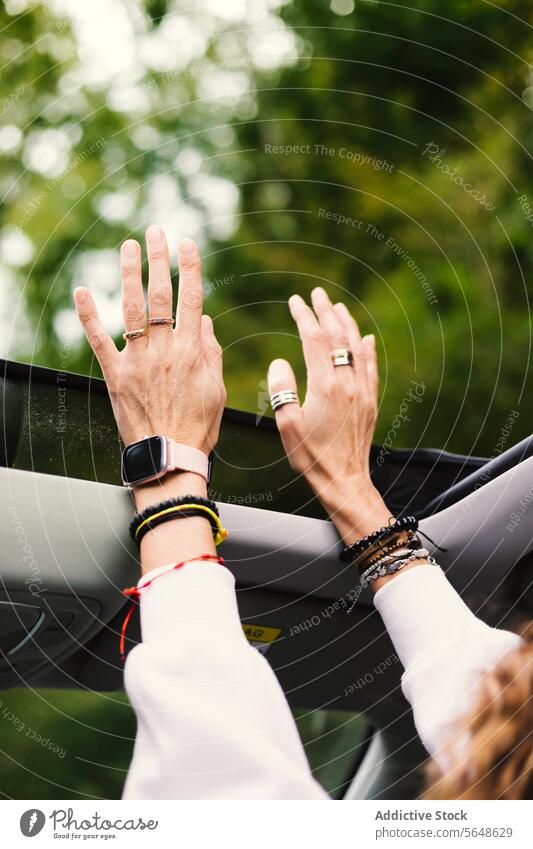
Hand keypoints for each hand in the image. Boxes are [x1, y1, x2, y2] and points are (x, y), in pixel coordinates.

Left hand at [74, 228, 225, 506]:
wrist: (169, 456)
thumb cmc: (198, 426)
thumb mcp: (215, 389)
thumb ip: (211, 352)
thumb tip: (203, 320)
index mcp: (191, 350)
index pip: (191, 298)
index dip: (190, 268)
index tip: (187, 243)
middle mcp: (164, 349)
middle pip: (161, 295)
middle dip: (158, 259)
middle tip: (155, 231)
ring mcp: (137, 360)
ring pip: (132, 309)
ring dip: (129, 275)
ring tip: (127, 247)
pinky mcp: (115, 374)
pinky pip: (99, 340)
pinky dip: (89, 315)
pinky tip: (82, 291)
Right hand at [268, 287, 391, 542]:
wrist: (344, 480)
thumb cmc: (312, 457)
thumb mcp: (287, 425)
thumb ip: (282, 390)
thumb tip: (280, 362)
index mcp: (325, 386)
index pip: (314, 340)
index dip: (304, 317)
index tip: (295, 302)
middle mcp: (347, 383)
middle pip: (337, 337)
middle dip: (326, 312)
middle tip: (317, 294)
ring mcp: (362, 391)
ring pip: (357, 348)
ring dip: (347, 324)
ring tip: (338, 307)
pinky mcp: (370, 402)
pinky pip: (371, 367)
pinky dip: (367, 349)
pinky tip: (366, 338)